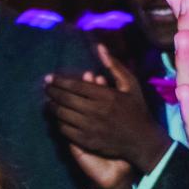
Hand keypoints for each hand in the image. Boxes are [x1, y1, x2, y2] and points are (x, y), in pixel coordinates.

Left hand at [56, 68, 136, 188]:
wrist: (142, 140)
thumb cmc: (136, 109)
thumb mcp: (130, 84)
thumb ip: (114, 66)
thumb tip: (99, 47)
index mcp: (106, 96)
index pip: (75, 86)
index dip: (59, 81)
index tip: (49, 78)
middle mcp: (96, 111)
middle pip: (65, 100)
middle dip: (52, 92)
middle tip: (46, 88)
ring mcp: (90, 128)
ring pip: (63, 115)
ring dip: (52, 107)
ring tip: (48, 101)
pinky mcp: (87, 141)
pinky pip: (65, 130)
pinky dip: (59, 122)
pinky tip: (58, 117)